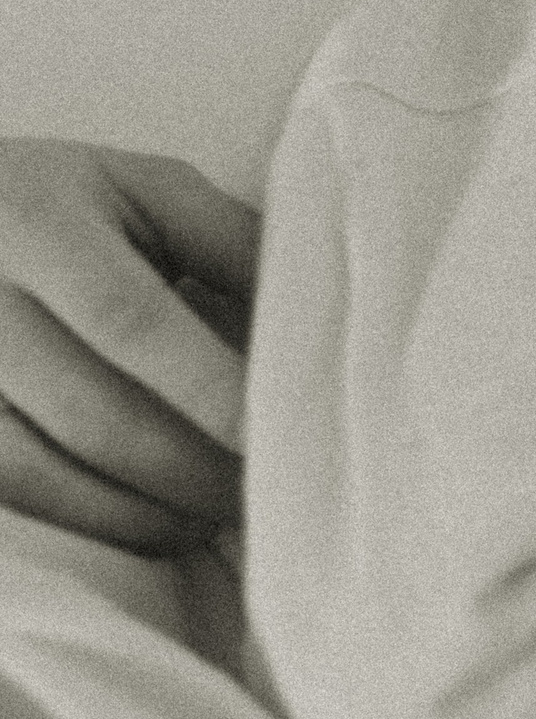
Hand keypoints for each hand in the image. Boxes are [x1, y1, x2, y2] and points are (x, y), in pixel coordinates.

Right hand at [0, 138, 259, 550]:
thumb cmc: (63, 205)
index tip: (279, 435)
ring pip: (38, 474)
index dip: (209, 387)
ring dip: (141, 513)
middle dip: (192, 470)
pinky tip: (143, 525)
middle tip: (264, 495)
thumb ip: (230, 242)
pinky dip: (83, 525)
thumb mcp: (143, 192)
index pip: (129, 320)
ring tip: (210, 517)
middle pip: (92, 415)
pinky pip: (4, 498)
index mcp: (35, 222)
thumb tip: (320, 321)